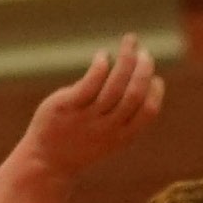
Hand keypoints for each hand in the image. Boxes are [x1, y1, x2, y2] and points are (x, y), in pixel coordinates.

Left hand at [18, 36, 163, 180]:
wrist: (46, 161)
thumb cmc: (81, 143)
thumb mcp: (108, 135)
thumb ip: (122, 112)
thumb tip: (137, 74)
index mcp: (122, 136)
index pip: (148, 111)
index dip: (155, 91)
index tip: (155, 77)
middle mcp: (107, 128)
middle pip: (134, 94)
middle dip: (144, 68)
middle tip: (145, 52)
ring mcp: (87, 118)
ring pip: (115, 84)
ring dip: (127, 58)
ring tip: (131, 41)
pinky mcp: (68, 107)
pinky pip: (90, 82)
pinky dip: (101, 64)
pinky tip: (103, 55)